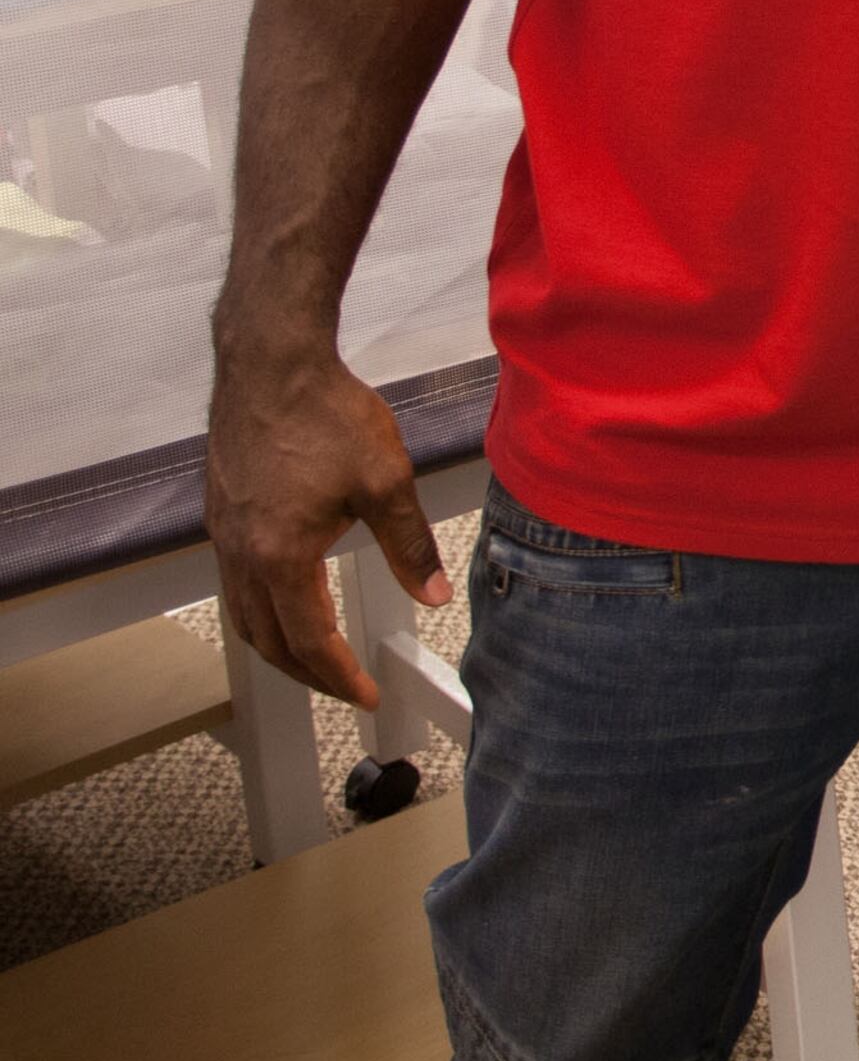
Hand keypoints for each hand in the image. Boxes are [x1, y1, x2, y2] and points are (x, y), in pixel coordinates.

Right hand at [204, 337, 449, 707]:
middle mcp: (241, 554)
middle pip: (269, 641)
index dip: (340, 676)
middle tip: (346, 688)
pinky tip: (288, 601)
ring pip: (244, 616)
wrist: (272, 364)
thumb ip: (410, 545)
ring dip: (280, 646)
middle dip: (309, 673)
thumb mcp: (385, 482)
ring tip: (318, 660)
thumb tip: (435, 594)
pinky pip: (234, 583)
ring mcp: (224, 534)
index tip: (368, 696)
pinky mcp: (220, 513)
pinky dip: (261, 609)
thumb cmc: (326, 415)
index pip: (309, 641)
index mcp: (280, 557)